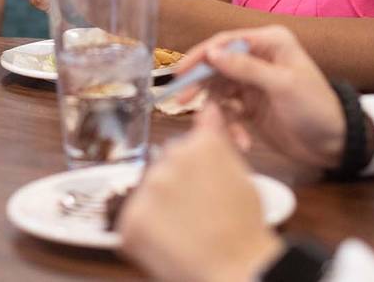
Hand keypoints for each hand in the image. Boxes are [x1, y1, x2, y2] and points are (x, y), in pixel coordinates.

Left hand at [118, 107, 283, 281]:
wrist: (237, 269)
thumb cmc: (244, 226)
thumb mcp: (240, 172)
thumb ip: (217, 138)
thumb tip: (208, 108)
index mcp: (199, 143)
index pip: (184, 144)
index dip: (192, 168)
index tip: (200, 187)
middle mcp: (169, 158)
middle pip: (161, 165)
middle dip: (172, 185)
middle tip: (193, 212)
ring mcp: (147, 189)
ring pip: (145, 192)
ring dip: (156, 208)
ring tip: (182, 231)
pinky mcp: (130, 219)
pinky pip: (130, 222)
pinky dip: (143, 234)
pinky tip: (168, 243)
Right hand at [181, 26, 346, 170]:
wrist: (335, 144)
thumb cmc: (315, 107)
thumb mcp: (281, 85)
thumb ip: (245, 68)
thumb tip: (211, 53)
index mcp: (270, 43)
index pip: (227, 42)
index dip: (202, 55)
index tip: (180, 72)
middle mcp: (260, 58)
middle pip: (218, 66)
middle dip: (202, 84)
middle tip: (183, 100)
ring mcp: (254, 83)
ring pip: (220, 91)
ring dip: (218, 111)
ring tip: (217, 130)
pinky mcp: (252, 107)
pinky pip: (230, 112)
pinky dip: (231, 126)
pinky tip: (242, 142)